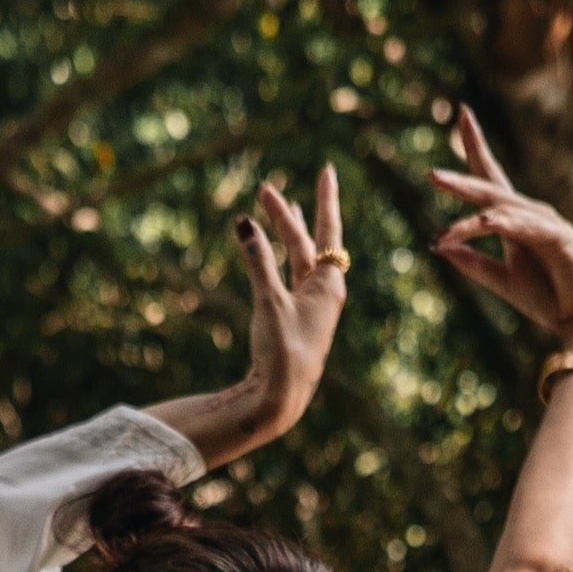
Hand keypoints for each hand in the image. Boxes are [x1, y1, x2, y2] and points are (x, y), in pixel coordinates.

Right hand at [232, 161, 349, 439]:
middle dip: (286, 217)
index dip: (326, 200)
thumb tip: (244, 223)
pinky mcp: (294, 321)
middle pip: (306, 245)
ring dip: (285, 235)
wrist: (281, 400)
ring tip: (279, 209)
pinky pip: (288, 278)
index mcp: (328, 286)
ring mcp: (309, 308)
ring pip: (298, 261)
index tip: (327, 171)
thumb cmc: (283, 352)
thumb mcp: (269, 301)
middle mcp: (323, 294)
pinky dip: (276, 259)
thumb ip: (257, 260)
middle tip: (266, 189)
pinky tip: (270, 253)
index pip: (327, 232)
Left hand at [429, 107, 572, 351]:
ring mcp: (545, 223)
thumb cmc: (548, 298)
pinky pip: (524, 227)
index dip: (474, 149)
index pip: (488, 181)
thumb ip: (472, 263)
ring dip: (470, 210)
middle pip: (491, 185)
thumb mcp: (502, 281)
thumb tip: (438, 245)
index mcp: (515, 221)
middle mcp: (529, 214)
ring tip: (441, 205)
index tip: (461, 116)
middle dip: (464, 171)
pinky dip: (503, 224)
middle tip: (432, 172)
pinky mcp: (558, 237)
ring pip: (501, 208)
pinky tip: (485, 222)